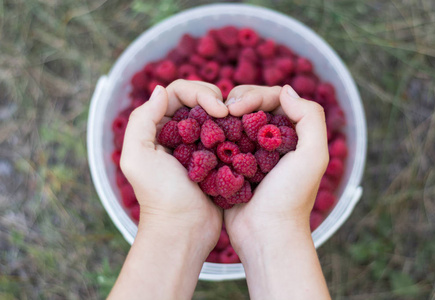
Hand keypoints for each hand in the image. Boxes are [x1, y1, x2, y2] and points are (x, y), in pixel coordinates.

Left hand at [120, 79, 226, 252]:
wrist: (184, 230)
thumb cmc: (160, 196)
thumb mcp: (138, 157)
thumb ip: (142, 120)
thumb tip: (160, 89)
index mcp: (156, 128)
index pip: (178, 93)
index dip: (199, 93)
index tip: (218, 109)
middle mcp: (176, 133)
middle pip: (198, 100)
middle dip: (214, 99)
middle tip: (229, 112)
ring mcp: (198, 146)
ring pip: (214, 115)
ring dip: (226, 114)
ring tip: (237, 122)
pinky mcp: (215, 159)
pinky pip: (226, 135)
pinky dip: (233, 131)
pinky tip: (241, 134)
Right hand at [223, 85, 330, 298]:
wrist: (265, 234)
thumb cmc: (290, 197)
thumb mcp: (313, 156)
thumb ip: (310, 118)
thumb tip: (286, 90)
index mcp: (293, 135)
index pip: (274, 100)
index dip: (255, 95)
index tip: (237, 106)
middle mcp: (272, 140)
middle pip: (253, 106)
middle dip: (237, 101)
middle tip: (222, 110)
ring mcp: (250, 152)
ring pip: (235, 120)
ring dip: (223, 115)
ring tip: (212, 118)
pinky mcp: (232, 165)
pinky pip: (222, 140)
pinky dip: (214, 133)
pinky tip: (206, 131)